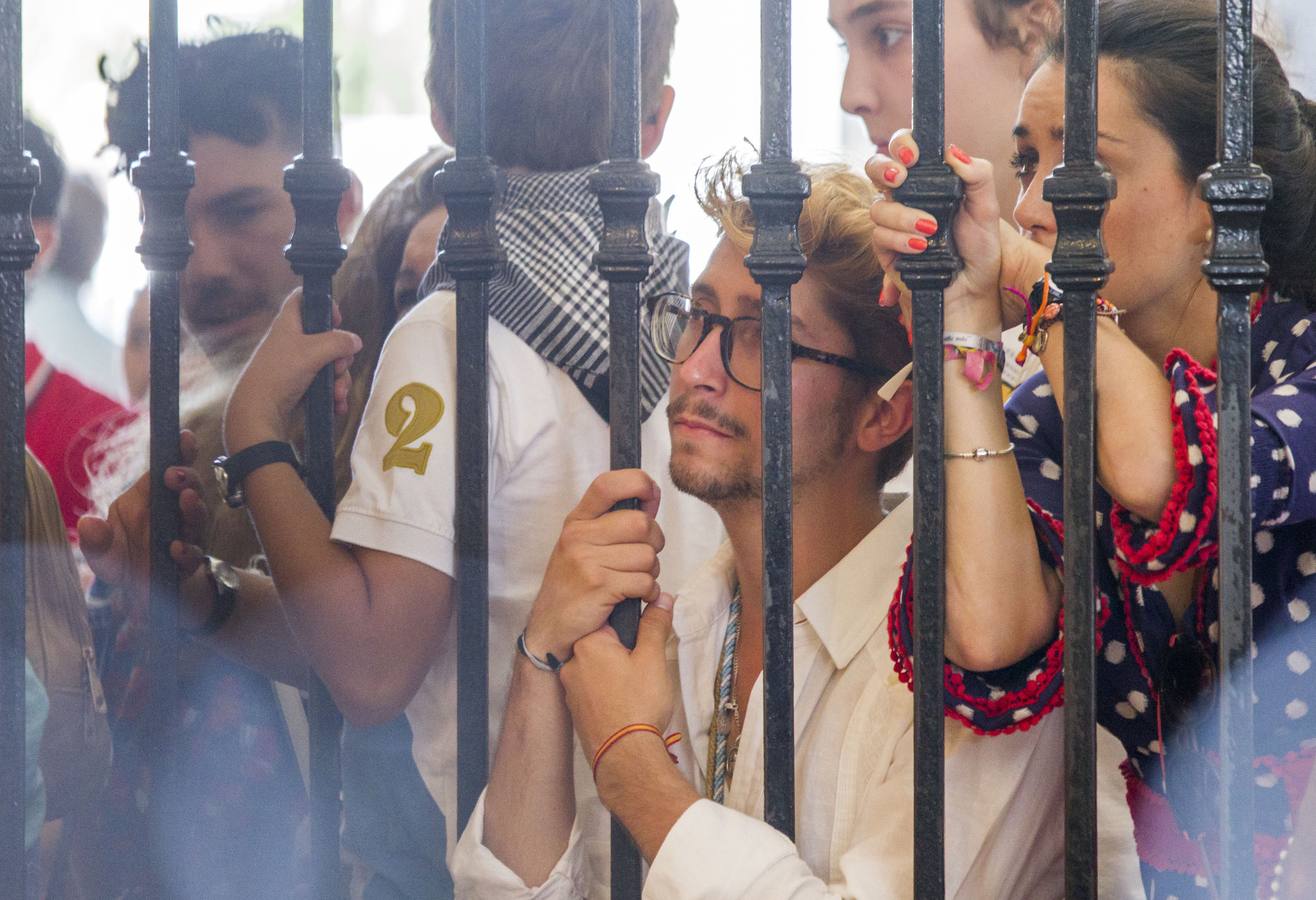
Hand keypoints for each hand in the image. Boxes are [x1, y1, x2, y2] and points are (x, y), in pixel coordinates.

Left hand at [77, 430, 211, 617]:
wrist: (145, 597)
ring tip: (185, 500)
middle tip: (175, 476)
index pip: (168, 468)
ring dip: (192, 508)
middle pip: (189, 487)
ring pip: (197, 516)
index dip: (181, 451)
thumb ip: (96, 540)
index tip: (184, 437)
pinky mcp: (190, 561)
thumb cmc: (124, 562)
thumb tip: (88, 524)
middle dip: (186, 479)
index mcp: (149, 499)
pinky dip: (186, 550)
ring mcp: (186, 535)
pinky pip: (194, 553)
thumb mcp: (103, 553)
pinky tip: (176, 548)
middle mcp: (172, 513)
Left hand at [224, 289, 361, 453]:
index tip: (337, 321)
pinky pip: (326, 384)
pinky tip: (338, 405)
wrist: (259, 412)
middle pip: (327, 337)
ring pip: (330, 364)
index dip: (323, 304)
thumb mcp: (313, 351)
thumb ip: (338, 342)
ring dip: (340, 380)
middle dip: (341, 356)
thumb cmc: (280, 373)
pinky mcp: (302, 385)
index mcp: (289, 324)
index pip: (304, 299)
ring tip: (338, 394)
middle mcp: (293, 341)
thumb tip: (355, 341)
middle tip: (339, 366)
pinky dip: (334, 393)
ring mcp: (298, 364)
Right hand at [523, 469, 664, 661]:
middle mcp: (579, 536)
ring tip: (634, 580)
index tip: (651, 494)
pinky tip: (635, 596)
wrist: (550, 627)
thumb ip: (614, 523)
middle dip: (655, 542)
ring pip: (647, 556)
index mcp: (577, 521)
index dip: (638, 482)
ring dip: (651, 572)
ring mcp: (587, 561)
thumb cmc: (574, 584)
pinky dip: (648, 592)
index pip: (608, 485)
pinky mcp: (599, 587)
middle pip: (641, 523)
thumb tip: (651, 500)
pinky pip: (644, 582)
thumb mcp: (583, 545)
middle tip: (645, 558)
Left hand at [560, 593, 677, 760]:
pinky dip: (606, 691)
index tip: (645, 637)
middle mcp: (572, 661)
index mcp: (588, 642)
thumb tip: (660, 599)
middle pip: (602, 642)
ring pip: (597, 666)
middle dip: (623, 649)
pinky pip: (591, 688)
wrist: (625, 756)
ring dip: (614, 671)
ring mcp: (570, 688)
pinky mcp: (574, 709)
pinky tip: (623, 703)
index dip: (632, 624)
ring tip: (636, 689)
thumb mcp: (652, 658)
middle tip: (644, 667)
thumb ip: (654, 624)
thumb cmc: (638, 704)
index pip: (609, 617)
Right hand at [866, 130, 1004, 332]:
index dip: (902, 145)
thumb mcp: (986, 208)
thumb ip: (977, 175)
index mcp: (928, 181)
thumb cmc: (978, 249)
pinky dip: (899, 239)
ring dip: (902, 215)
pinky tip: (920, 247)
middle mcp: (905, 197)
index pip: (904, 150)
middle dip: (884, 168)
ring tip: (930, 229)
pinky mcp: (885, 249)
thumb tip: (953, 152)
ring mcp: (892, 223)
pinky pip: (878, 236)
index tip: (915, 155)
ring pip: (878, 206)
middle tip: (901, 178)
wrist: (972, 289)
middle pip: (875, 168)